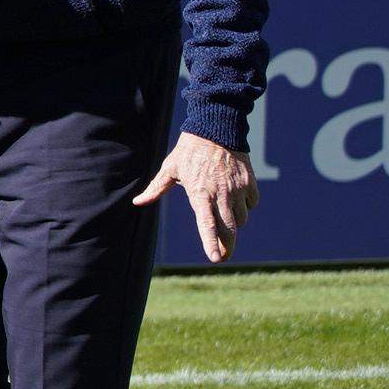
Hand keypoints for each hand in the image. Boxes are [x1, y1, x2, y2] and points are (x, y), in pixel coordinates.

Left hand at [134, 132, 254, 262]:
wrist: (216, 129)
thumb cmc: (188, 151)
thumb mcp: (169, 168)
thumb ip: (156, 188)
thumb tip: (137, 202)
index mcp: (200, 193)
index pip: (207, 225)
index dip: (211, 243)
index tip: (215, 259)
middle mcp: (222, 194)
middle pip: (228, 229)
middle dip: (226, 245)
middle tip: (222, 256)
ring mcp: (238, 189)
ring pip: (240, 218)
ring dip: (233, 223)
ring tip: (223, 218)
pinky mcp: (250, 183)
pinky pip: (251, 203)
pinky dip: (245, 206)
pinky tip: (235, 200)